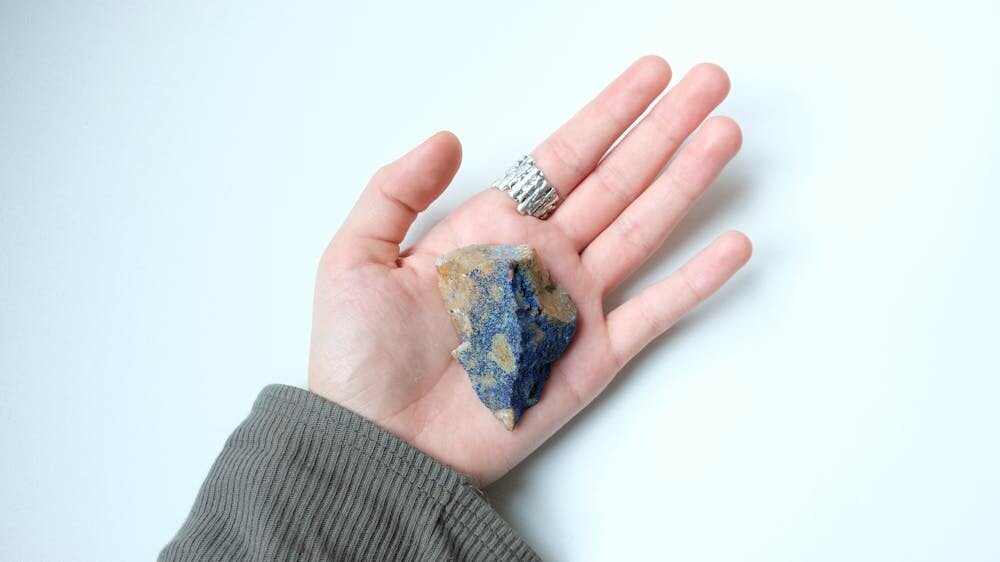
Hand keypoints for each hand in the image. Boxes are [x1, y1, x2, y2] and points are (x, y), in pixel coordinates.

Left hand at [308, 56, 750, 487]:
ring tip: (725, 134)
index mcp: (492, 229)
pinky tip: (732, 243)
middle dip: (664, 129)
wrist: (380, 444)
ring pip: (643, 229)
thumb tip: (448, 138)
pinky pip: (654, 312)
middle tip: (710, 83)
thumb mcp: (356, 257)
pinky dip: (694, 280)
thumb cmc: (360, 358)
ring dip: (686, 182)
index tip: (651, 73)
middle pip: (617, 179)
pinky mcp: (592, 358)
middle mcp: (543, 258)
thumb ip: (397, 191)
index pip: (564, 156)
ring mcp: (573, 306)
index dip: (610, 112)